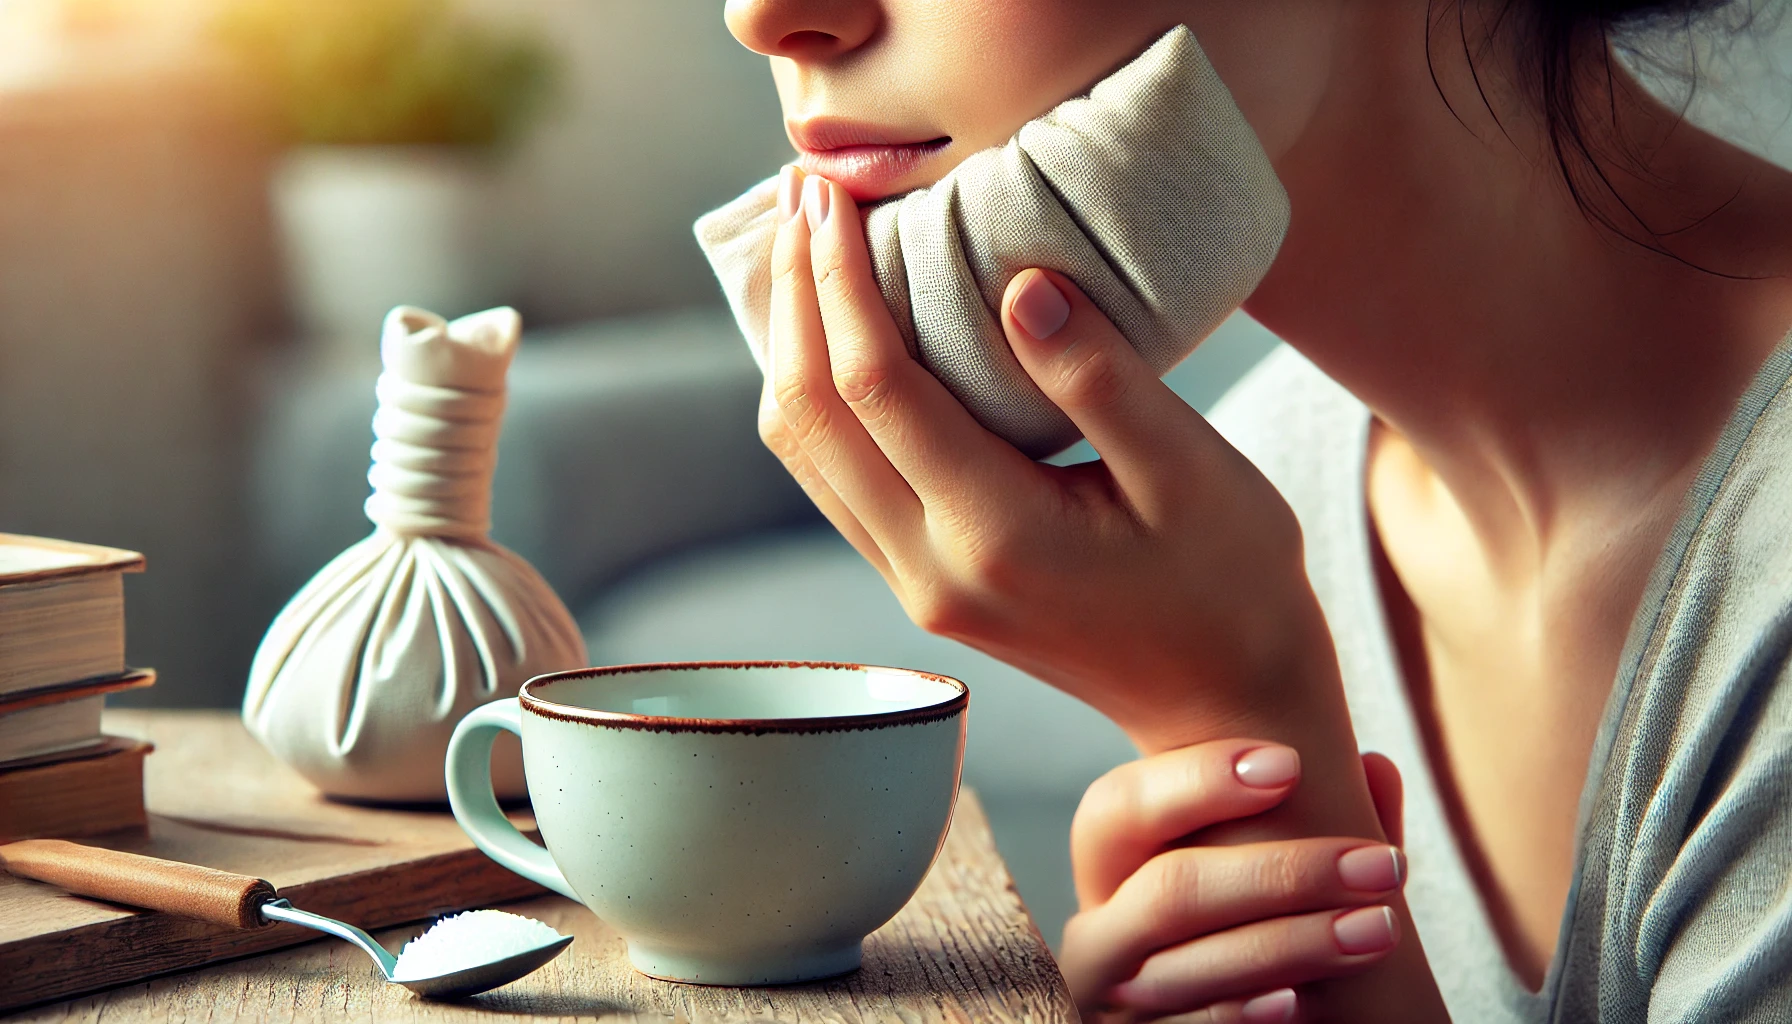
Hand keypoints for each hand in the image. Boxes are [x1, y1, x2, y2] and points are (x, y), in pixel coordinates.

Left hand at [766, 166, 1451, 1018]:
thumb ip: (1101, 379)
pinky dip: (818, 397)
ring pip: (804, 452)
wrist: (1224, 707)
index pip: (874, 386)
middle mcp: (930, 569)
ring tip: (805, 247)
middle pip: (809, 416)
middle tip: (802, 194)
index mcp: (993, 534)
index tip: (831, 193)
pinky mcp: (922, 585)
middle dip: (795, 296)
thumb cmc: (1232, 585)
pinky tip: (835, 335)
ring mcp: (916, 586)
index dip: (840, 280)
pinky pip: (834, 478)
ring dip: (791, 345)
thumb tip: (1020, 284)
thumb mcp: (1194, 473)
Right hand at [1063, 741, 1408, 1022]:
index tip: (1290, 764)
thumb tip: (1376, 767)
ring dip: (1293, 946)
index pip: (1120, 806)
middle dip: (1282, 874)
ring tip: (1380, 929)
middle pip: (1168, 890)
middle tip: (1381, 865)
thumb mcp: (1265, 887)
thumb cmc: (1250, 943)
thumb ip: (1311, 832)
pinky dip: (1242, 1013)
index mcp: (1108, 872)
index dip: (1196, 779)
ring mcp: (1113, 1003)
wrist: (1252, 1019)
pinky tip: (1301, 999)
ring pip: (1187, 968)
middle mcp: (1098, 935)